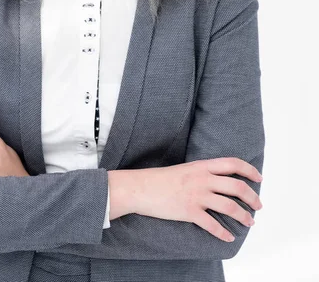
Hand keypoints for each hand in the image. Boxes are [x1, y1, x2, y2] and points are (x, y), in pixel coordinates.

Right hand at [132, 158, 262, 241]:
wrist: (141, 187)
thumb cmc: (161, 179)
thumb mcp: (186, 169)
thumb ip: (203, 173)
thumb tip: (220, 181)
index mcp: (202, 166)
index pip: (233, 163)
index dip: (249, 170)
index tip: (258, 178)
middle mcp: (203, 179)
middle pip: (237, 186)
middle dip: (252, 197)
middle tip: (258, 206)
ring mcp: (197, 195)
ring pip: (229, 206)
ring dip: (244, 216)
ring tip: (249, 222)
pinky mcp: (189, 212)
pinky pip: (212, 225)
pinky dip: (223, 233)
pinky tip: (228, 237)